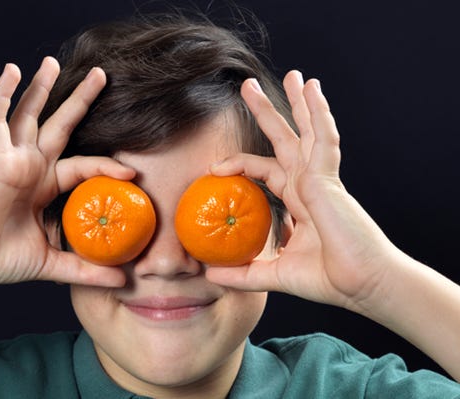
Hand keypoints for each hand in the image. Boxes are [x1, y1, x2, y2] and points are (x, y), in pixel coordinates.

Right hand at [0, 57, 128, 289]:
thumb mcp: (52, 264)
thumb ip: (85, 269)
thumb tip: (123, 282)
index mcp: (43, 185)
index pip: (82, 165)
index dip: (106, 165)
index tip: (133, 174)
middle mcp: (29, 167)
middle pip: (59, 125)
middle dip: (80, 101)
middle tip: (103, 75)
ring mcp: (10, 159)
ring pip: (27, 114)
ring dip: (39, 87)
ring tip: (51, 61)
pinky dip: (1, 96)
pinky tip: (11, 73)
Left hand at [206, 71, 400, 310]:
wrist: (361, 286)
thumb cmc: (328, 279)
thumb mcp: (274, 274)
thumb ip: (243, 274)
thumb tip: (209, 276)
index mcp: (298, 201)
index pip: (266, 169)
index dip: (240, 164)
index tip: (214, 168)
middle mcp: (309, 184)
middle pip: (284, 139)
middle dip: (267, 112)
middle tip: (248, 87)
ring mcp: (321, 179)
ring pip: (307, 130)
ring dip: (299, 103)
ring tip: (294, 75)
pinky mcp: (329, 179)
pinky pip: (324, 138)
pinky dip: (319, 113)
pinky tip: (312, 89)